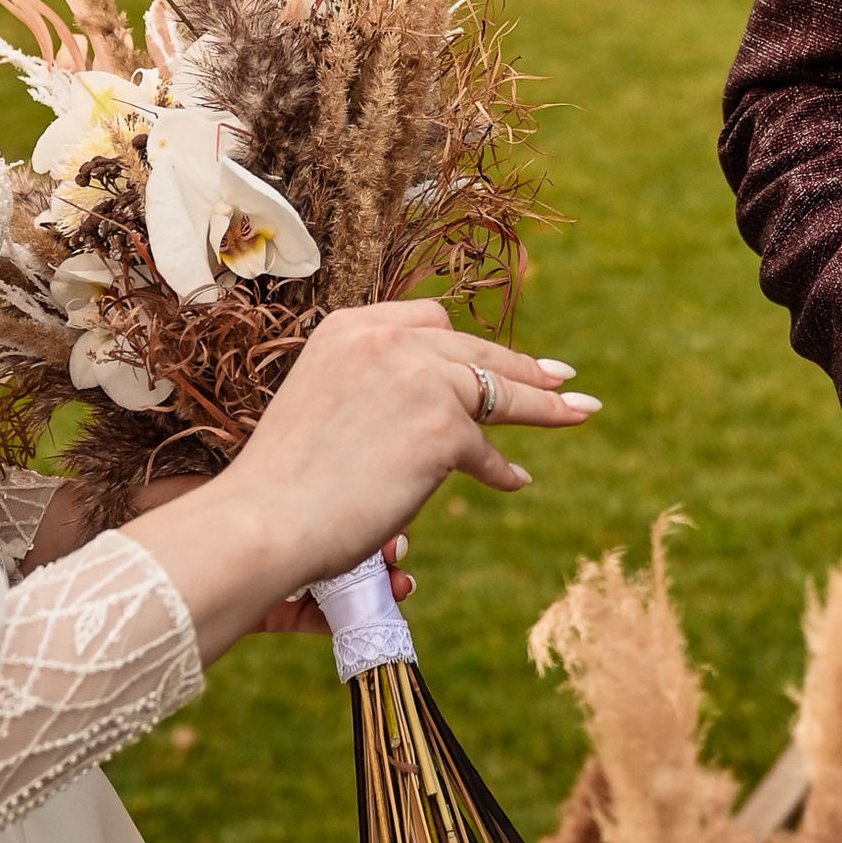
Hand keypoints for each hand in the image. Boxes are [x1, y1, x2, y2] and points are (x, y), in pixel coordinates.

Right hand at [140, 302, 598, 666]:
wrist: (264, 521)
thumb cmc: (281, 482)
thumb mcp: (320, 406)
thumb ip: (368, 390)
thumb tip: (423, 409)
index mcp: (348, 328)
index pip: (427, 322)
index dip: (467, 343)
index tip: (496, 354)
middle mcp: (385, 340)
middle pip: (472, 349)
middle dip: (522, 365)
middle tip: (561, 378)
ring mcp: (419, 379)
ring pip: (497, 390)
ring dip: (543, 404)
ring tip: (577, 411)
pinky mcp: (444, 427)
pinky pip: (488, 449)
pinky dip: (502, 469)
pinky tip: (517, 481)